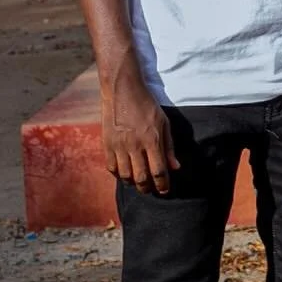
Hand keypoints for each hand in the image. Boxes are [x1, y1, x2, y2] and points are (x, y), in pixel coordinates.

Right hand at [101, 73, 177, 195]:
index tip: (165, 190)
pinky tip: (124, 173)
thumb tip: (175, 167)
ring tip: (139, 183)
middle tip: (151, 190)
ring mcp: (119, 146)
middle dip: (148, 188)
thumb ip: (169, 147)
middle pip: (141, 177)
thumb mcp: (164, 123)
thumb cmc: (147, 105)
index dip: (163, 184)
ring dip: (133, 183)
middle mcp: (135, 145)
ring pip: (125, 175)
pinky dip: (118, 174)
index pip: (158, 170)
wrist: (123, 91)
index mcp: (152, 140)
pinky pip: (111, 167)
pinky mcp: (106, 144)